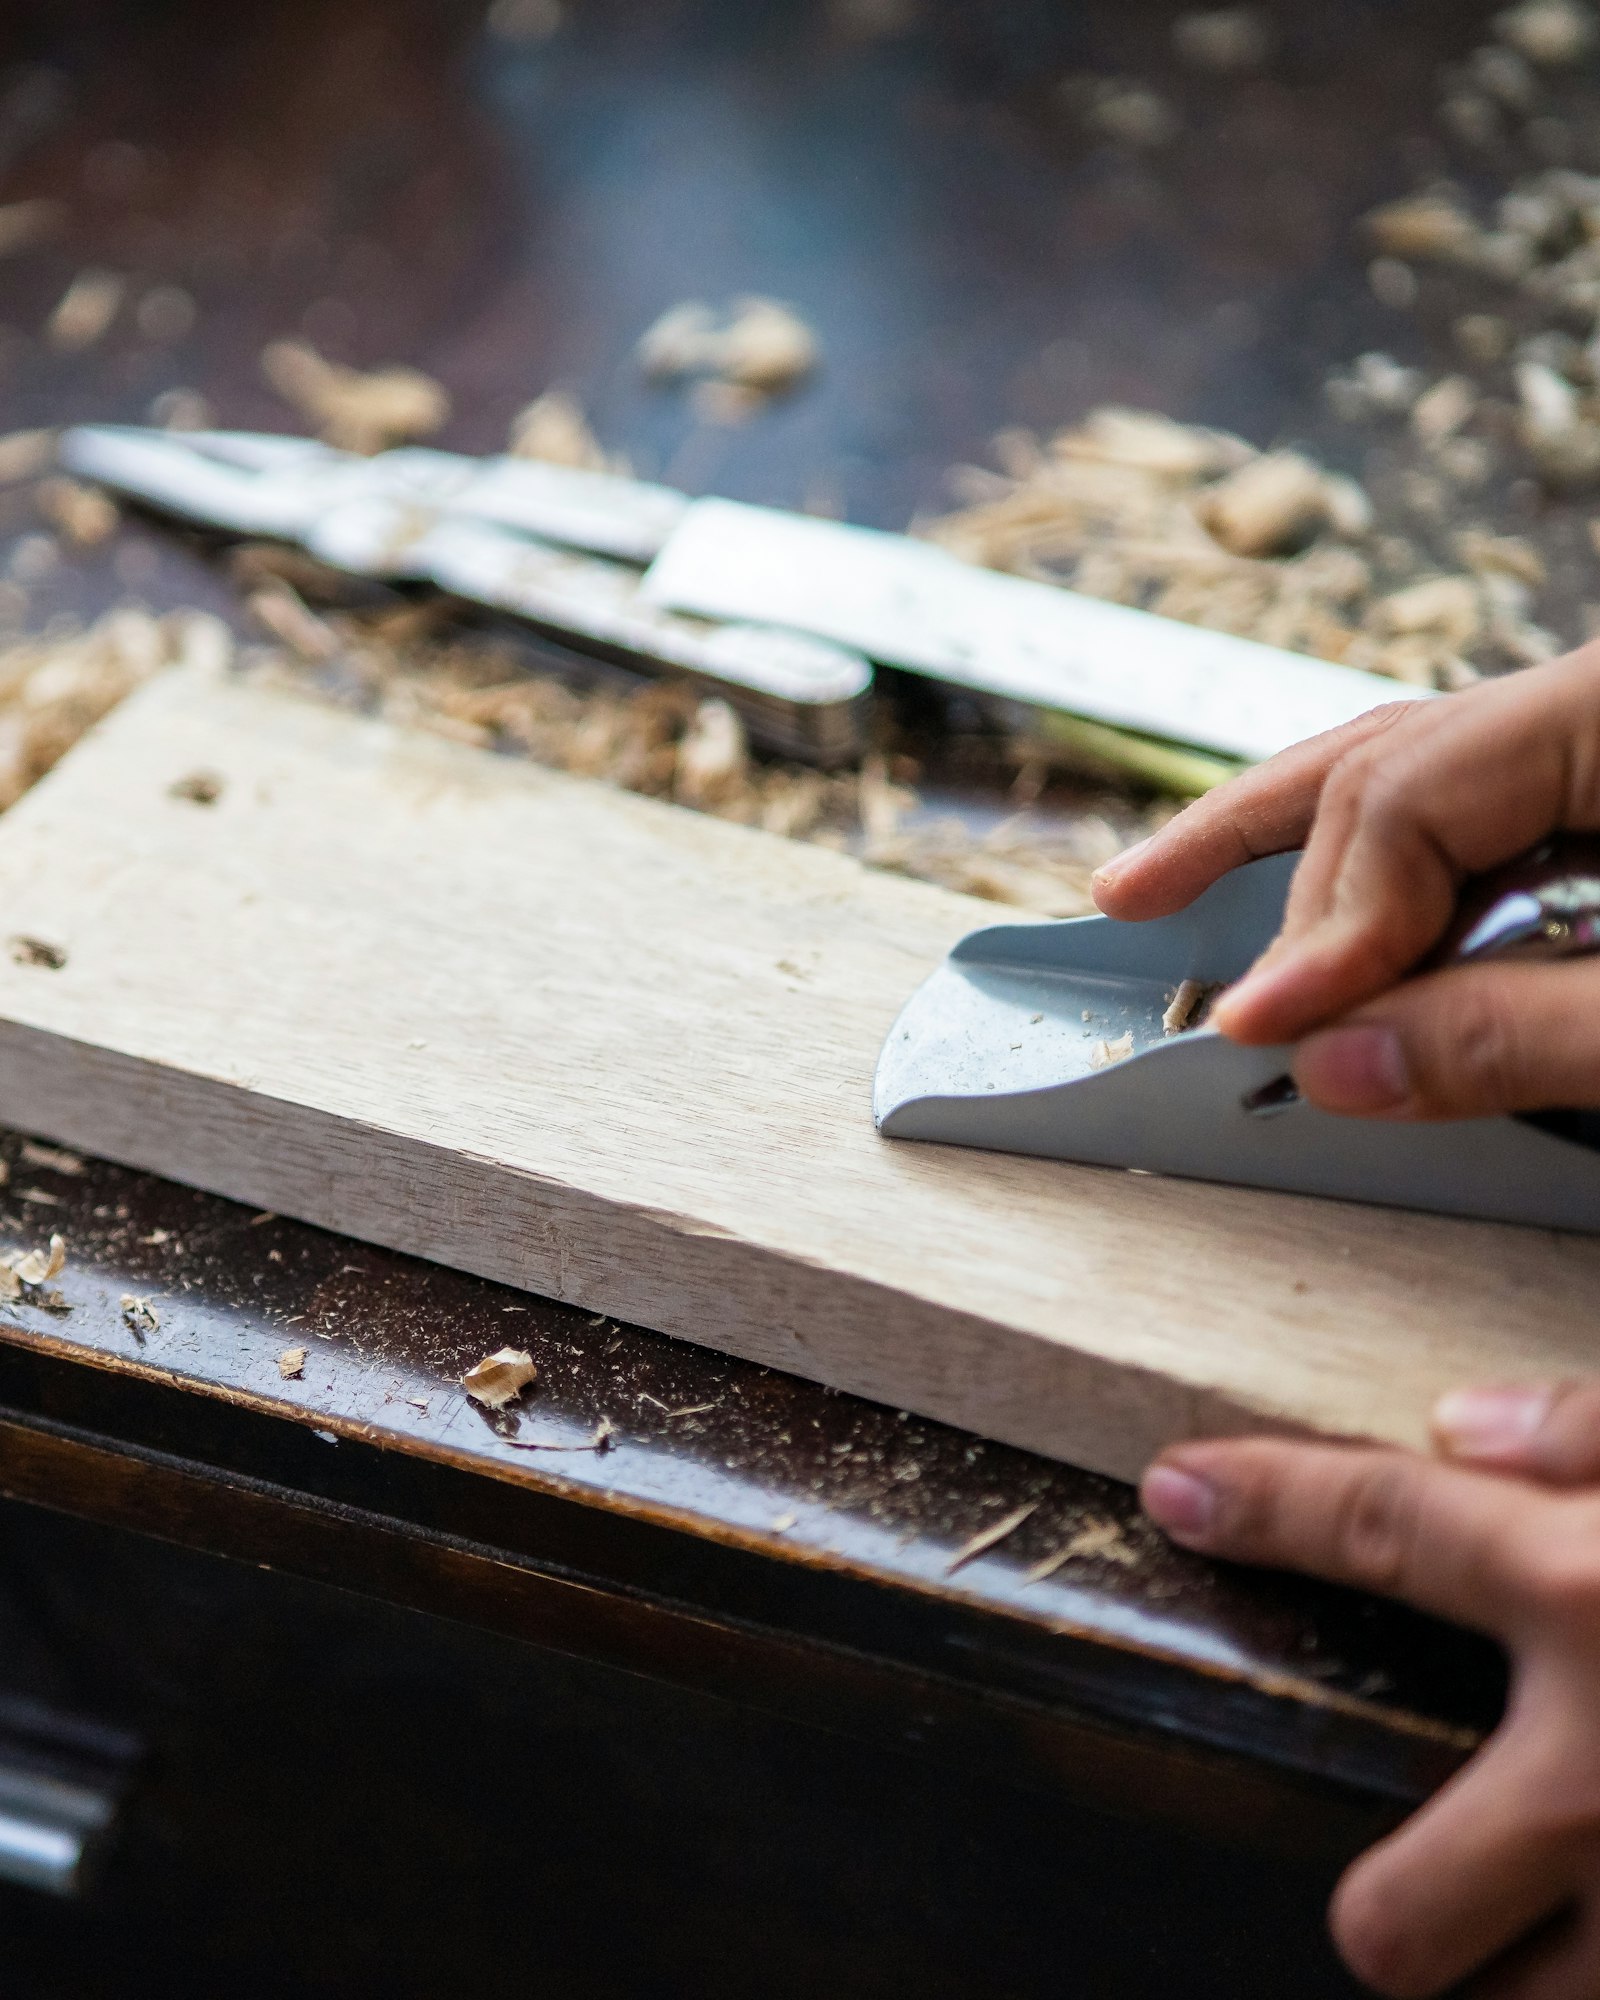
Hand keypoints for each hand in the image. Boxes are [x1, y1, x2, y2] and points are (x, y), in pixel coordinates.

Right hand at [1091, 646, 1599, 1118]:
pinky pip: (1459, 822)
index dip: (1321, 924)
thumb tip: (1334, 1063)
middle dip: (1259, 859)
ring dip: (1288, 855)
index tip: (1266, 1026)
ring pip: (1402, 781)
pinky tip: (1318, 919)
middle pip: (1376, 766)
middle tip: (1135, 905)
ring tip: (1165, 883)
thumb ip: (1509, 1038)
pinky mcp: (1589, 797)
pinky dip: (1375, 881)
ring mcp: (1583, 749)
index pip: (1402, 798)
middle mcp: (1582, 713)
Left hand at [1143, 1386, 1599, 1997]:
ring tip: (1551, 1922)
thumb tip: (1465, 1421)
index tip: (1178, 1495)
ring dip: (1514, 1981)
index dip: (1264, 1504)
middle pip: (1395, 1917)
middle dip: (1386, 1910)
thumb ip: (1594, 1432)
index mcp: (1599, 1597)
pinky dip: (1583, 1972)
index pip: (1386, 1529)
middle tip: (1418, 1877)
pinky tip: (1594, 1927)